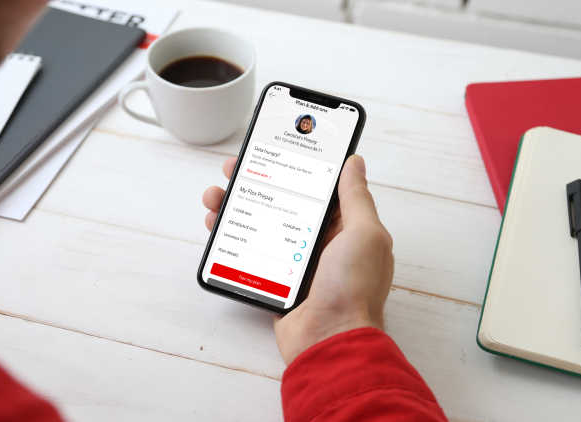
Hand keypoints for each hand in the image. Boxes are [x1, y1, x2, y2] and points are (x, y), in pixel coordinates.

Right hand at [202, 155, 393, 364]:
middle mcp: (319, 240)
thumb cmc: (353, 288)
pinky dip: (231, 237)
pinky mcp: (273, 278)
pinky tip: (217, 225)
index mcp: (344, 227)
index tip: (273, 148)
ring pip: (260, 223)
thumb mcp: (364, 233)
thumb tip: (354, 162)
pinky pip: (249, 251)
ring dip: (236, 205)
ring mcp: (294, 260)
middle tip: (234, 168)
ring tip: (216, 196)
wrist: (329, 340)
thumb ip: (356, 197)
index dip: (294, 166)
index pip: (316, 187)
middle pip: (281, 201)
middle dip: (256, 182)